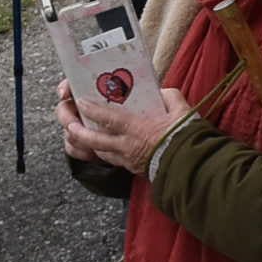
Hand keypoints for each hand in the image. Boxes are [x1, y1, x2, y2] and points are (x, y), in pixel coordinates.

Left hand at [57, 79, 188, 172]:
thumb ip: (170, 97)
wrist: (192, 167)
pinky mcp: (132, 168)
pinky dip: (103, 154)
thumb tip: (162, 92)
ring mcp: (128, 159)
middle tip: (69, 124)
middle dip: (79, 132)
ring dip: (88, 145)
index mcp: (138, 128)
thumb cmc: (186, 138)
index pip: (109, 118)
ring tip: (79, 136)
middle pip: (96, 140)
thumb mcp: (181, 111)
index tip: (80, 101)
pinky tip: (100, 149)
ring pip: (101, 153)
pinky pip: (112, 161)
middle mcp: (128, 145)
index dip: (92, 110)